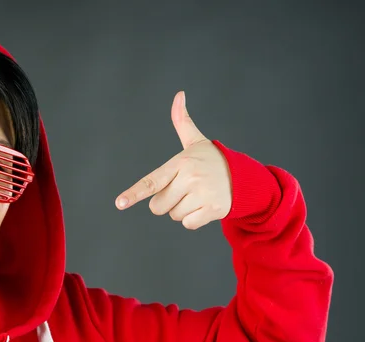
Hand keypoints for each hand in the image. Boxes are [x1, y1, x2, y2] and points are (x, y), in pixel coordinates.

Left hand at [116, 91, 232, 229]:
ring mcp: (202, 194)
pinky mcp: (213, 210)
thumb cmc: (212, 160)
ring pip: (174, 215)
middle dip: (167, 202)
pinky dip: (194, 219)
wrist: (244, 176)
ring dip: (183, 210)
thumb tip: (179, 95)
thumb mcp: (196, 141)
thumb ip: (182, 121)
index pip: (152, 181)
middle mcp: (190, 178)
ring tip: (198, 195)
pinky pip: (188, 224)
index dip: (134, 193)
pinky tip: (205, 206)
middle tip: (184, 190)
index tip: (120, 203)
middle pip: (158, 205)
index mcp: (180, 163)